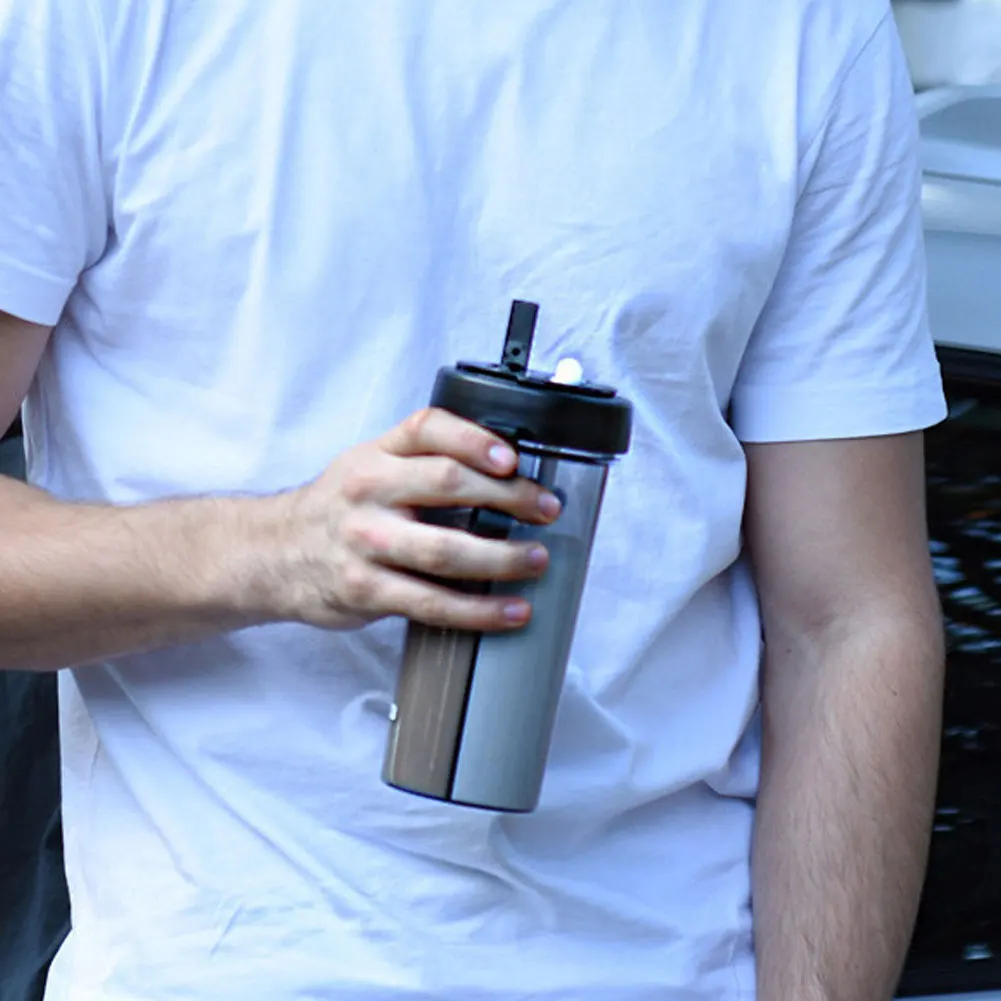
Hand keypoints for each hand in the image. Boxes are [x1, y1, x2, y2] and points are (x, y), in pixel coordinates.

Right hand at [270, 408, 560, 631]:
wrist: (272, 554)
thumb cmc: (338, 509)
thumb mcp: (368, 465)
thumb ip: (422, 461)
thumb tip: (505, 471)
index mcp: (376, 455)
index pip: (429, 429)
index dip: (475, 439)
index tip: (512, 457)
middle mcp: (369, 491)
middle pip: (448, 484)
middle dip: (509, 496)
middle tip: (546, 508)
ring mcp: (366, 543)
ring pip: (445, 550)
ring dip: (502, 557)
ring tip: (536, 560)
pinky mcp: (366, 590)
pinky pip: (433, 603)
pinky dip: (479, 610)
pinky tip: (509, 610)